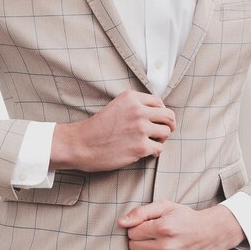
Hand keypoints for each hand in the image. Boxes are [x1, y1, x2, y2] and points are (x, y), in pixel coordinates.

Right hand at [50, 90, 175, 171]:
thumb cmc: (98, 127)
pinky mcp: (141, 146)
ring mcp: (140, 128)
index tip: (157, 120)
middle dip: (169, 125)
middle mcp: (138, 110)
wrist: (81, 144)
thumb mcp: (117, 105)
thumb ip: (136, 105)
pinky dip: (155, 151)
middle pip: (168, 116)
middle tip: (164, 132)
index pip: (159, 102)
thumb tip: (159, 112)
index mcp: (132, 97)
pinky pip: (159, 148)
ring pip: (166, 132)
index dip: (161, 112)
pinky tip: (146, 152)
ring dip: (161, 139)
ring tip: (152, 142)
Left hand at [118, 201, 245, 249]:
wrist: (211, 234)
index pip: (132, 232)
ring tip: (158, 244)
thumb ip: (141, 212)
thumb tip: (120, 222)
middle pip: (134, 247)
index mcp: (163, 228)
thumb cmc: (185, 218)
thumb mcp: (165, 206)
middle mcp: (167, 247)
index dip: (138, 228)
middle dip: (140, 239)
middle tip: (153, 235)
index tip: (148, 226)